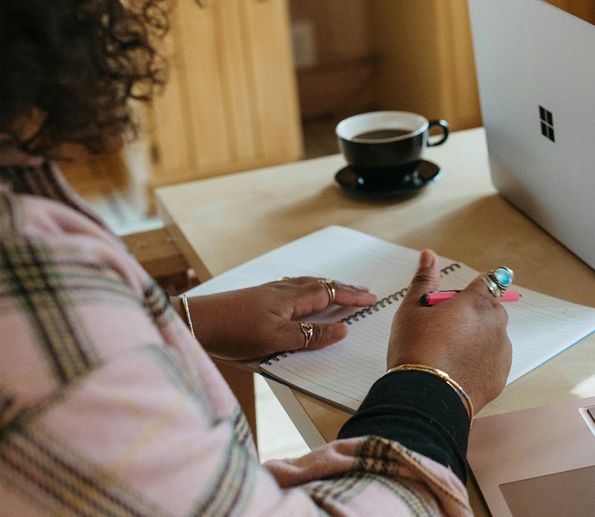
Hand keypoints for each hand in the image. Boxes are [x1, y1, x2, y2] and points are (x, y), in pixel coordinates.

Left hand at [178, 278, 377, 360]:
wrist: (194, 321)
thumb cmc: (232, 331)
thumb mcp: (275, 339)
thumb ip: (309, 336)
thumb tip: (341, 330)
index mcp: (290, 298)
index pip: (329, 294)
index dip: (351, 296)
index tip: (371, 298)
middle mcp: (282, 290)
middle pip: (320, 284)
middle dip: (344, 288)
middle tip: (363, 292)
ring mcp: (268, 292)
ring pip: (306, 284)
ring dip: (327, 287)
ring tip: (339, 290)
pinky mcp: (256, 297)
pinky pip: (292, 287)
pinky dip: (308, 288)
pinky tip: (300, 294)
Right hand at [387, 250, 511, 414]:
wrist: (423, 396)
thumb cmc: (415, 349)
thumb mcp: (412, 310)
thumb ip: (424, 280)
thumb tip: (429, 255)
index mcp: (475, 302)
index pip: (489, 281)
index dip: (475, 289)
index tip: (462, 300)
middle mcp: (495, 323)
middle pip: (491, 309)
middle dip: (474, 314)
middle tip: (445, 329)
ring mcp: (501, 351)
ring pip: (494, 335)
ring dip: (480, 338)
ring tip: (450, 353)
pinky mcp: (501, 375)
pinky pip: (495, 360)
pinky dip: (482, 361)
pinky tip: (459, 369)